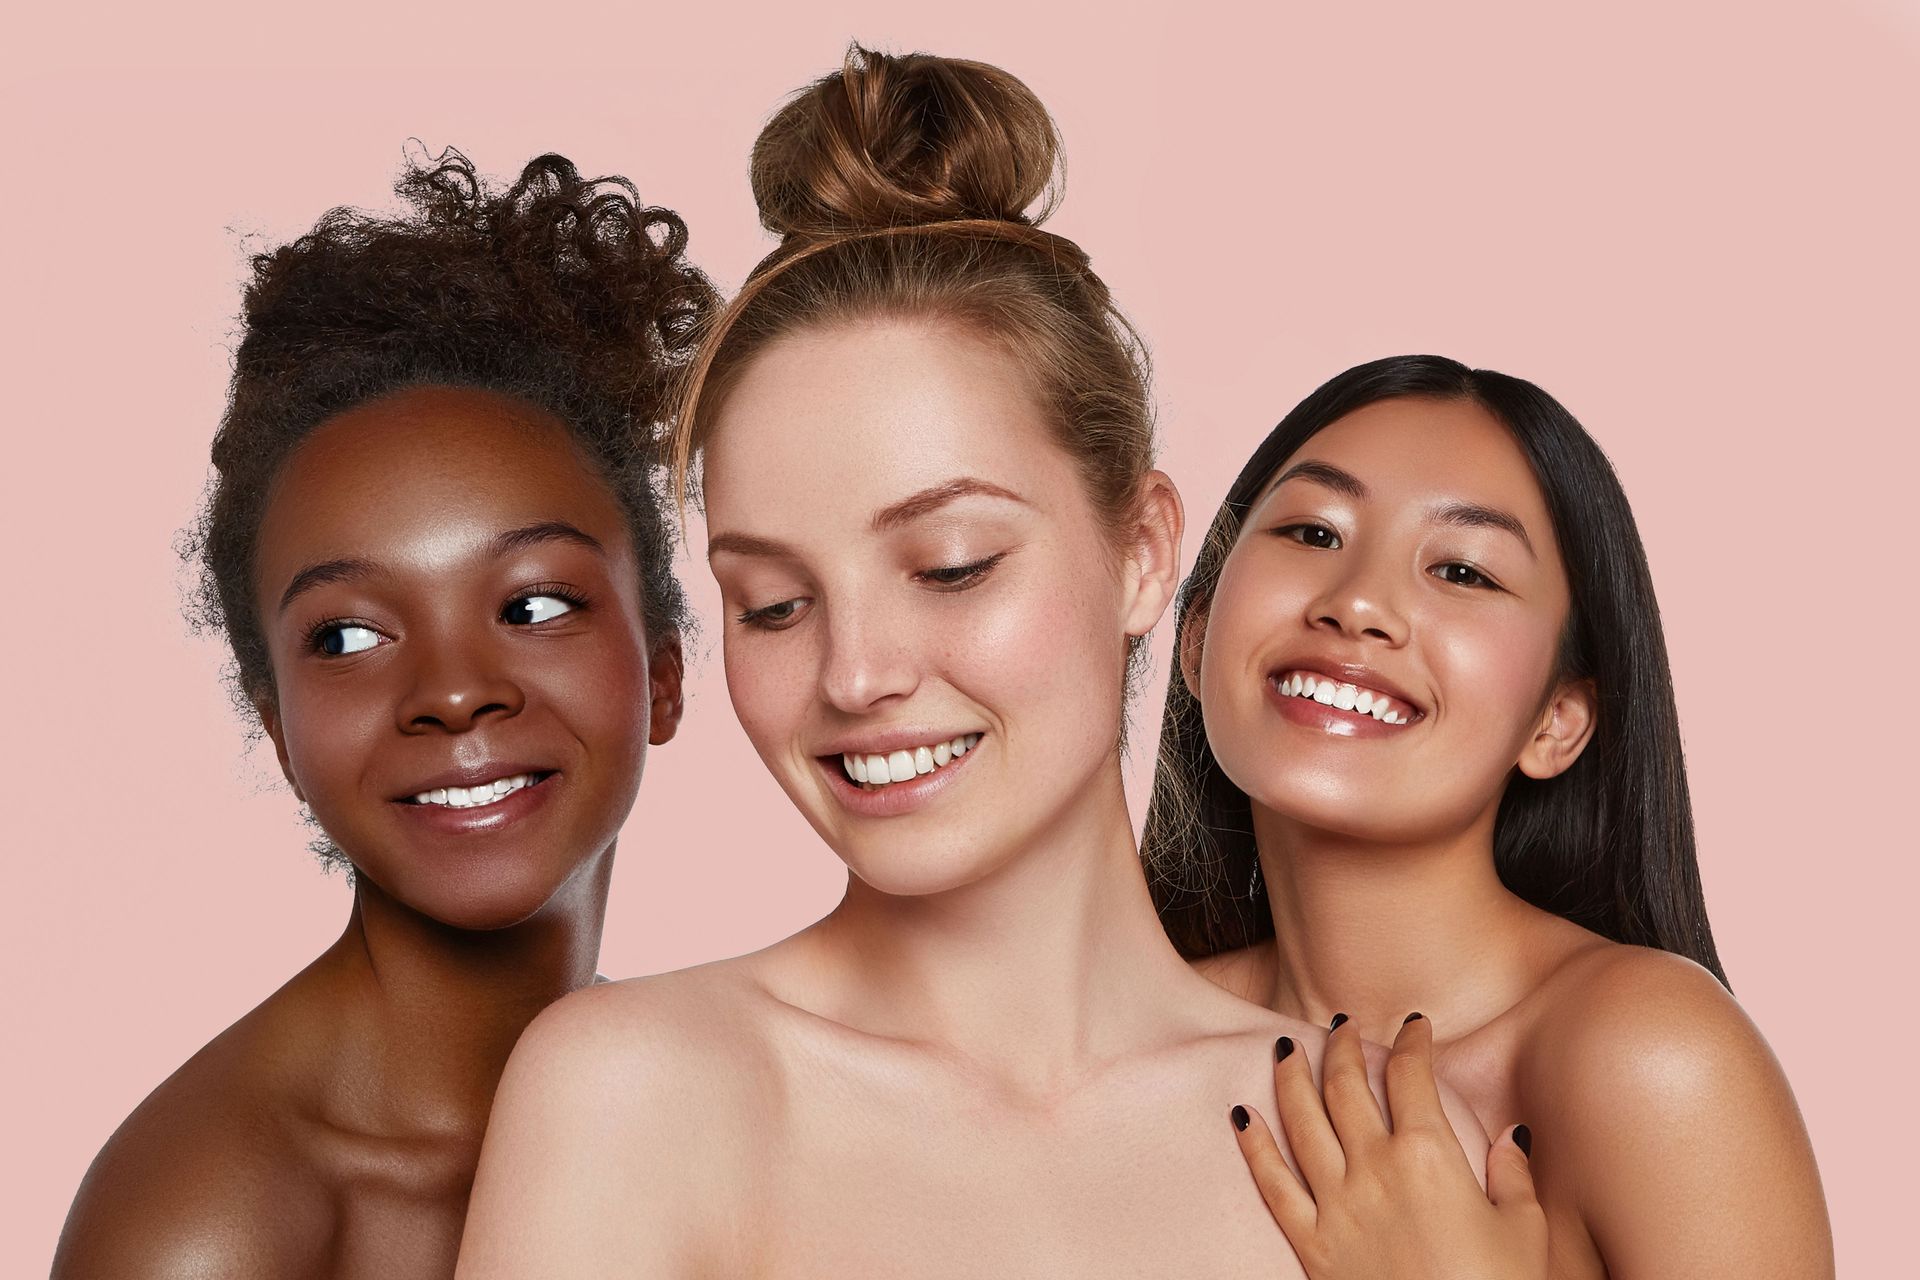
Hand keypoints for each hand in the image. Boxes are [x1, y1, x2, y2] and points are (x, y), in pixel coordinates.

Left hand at [1231, 1014, 1546, 1279]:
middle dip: (1342, 1045)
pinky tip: (1241, 1115)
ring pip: (1301, 1120)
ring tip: (1284, 1046)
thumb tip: (1512, 1135)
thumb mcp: (1525, 1231)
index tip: (1414, 1026)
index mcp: (1429, 1155)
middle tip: (1341, 1024)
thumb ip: (1513, 1175)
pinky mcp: (1311, 1243)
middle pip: (1346, 1085)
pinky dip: (1254, 1145)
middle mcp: (1375, 1168)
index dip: (1412, 1043)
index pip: (1411, 1076)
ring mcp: (1337, 1204)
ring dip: (1290, 1076)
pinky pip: (1272, 1183)